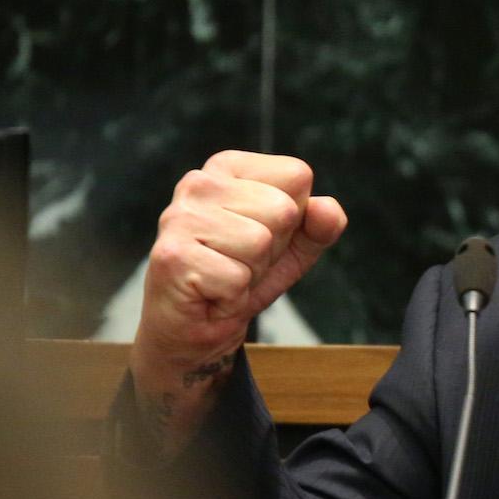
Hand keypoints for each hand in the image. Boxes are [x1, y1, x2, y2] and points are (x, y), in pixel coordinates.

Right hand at [128, 151, 346, 452]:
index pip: (297, 175)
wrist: (194, 330)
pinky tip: (210, 294)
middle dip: (272, 248)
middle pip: (283, 209)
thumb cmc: (241, 278)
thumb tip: (326, 208)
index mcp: (229, 168)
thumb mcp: (294, 248)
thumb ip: (320, 226)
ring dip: (251, 273)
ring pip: (260, 242)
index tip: (261, 237)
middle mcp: (199, 182)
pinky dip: (232, 297)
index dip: (294, 218)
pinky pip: (236, 278)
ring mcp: (180, 217)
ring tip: (225, 276)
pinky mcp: (172, 256)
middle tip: (241, 262)